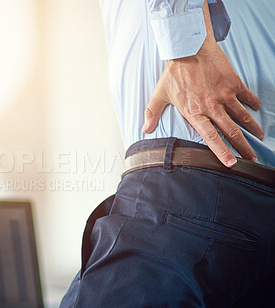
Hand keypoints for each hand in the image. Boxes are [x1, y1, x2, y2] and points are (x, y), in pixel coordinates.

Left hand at [142, 1, 262, 167]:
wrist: (189, 48)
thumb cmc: (174, 73)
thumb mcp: (160, 94)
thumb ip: (152, 113)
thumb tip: (144, 129)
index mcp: (195, 113)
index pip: (210, 137)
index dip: (221, 152)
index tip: (231, 164)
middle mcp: (212, 107)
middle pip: (231, 131)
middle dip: (243, 147)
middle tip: (252, 158)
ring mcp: (225, 95)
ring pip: (243, 116)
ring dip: (252, 128)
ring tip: (259, 138)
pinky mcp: (233, 83)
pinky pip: (247, 96)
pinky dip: (253, 103)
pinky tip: (257, 109)